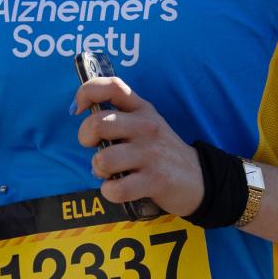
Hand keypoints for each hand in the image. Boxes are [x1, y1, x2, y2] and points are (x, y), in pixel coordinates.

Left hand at [73, 75, 204, 216]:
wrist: (200, 179)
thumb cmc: (162, 150)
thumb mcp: (148, 123)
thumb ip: (121, 115)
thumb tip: (82, 115)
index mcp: (142, 109)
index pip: (111, 86)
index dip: (86, 92)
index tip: (78, 109)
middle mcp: (146, 127)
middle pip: (97, 124)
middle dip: (85, 138)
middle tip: (93, 147)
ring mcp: (151, 153)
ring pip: (103, 159)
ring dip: (99, 169)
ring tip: (109, 172)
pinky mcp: (155, 180)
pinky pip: (116, 188)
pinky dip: (110, 192)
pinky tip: (117, 188)